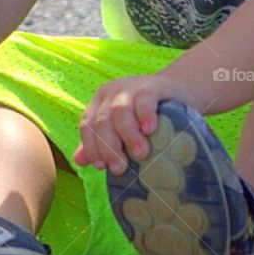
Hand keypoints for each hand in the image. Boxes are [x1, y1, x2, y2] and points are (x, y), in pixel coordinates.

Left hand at [73, 74, 191, 175]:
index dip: (91, 148)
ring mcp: (130, 87)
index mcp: (98, 103)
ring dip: (128, 135)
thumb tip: (79, 161)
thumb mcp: (120, 128)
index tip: (102, 167)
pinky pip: (144, 100)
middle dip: (109, 147)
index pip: (87, 126)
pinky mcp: (151, 86)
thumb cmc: (144, 116)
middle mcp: (111, 93)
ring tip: (140, 154)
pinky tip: (150, 131)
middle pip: (102, 122)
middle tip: (121, 168)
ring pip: (119, 112)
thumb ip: (100, 143)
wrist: (175, 92)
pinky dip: (145, 116)